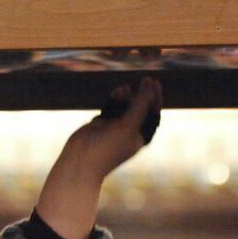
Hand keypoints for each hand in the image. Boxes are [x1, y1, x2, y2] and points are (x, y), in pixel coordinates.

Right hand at [35, 78, 162, 238]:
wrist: (82, 160)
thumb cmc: (108, 147)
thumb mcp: (128, 126)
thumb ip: (139, 107)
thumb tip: (149, 89)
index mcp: (141, 136)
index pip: (152, 114)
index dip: (155, 98)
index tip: (154, 83)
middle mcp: (129, 131)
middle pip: (140, 108)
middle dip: (143, 94)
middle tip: (145, 78)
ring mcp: (115, 127)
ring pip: (124, 106)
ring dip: (127, 96)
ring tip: (125, 87)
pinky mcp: (101, 123)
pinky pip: (111, 107)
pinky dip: (114, 99)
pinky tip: (117, 90)